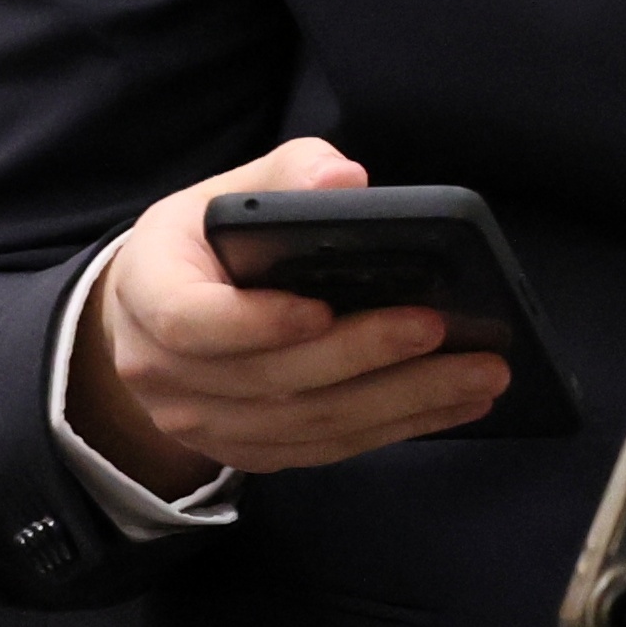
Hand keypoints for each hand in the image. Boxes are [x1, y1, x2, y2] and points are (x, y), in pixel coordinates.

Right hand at [66, 138, 511, 492]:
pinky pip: (323, 450)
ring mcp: (202, 424)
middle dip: (366, 356)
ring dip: (401, 403)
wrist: (152, 318)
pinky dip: (392, 429)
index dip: (259, 322)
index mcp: (147, 293)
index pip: (193, 321)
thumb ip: (286, 174)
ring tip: (478, 375)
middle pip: (273, 379)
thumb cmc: (202, 245)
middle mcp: (164, 373)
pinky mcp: (246, 452)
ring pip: (308, 425)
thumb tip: (344, 181)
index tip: (324, 308)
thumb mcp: (225, 192)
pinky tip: (450, 405)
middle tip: (443, 331)